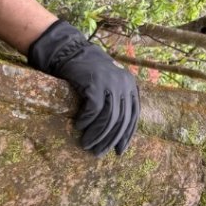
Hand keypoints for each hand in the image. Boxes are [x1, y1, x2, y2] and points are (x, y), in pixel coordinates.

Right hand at [27, 19, 138, 156]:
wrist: (72, 52)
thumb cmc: (89, 73)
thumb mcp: (109, 84)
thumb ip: (117, 102)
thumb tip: (116, 134)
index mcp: (130, 86)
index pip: (133, 116)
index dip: (126, 135)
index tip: (118, 151)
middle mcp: (124, 84)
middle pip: (120, 119)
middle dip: (109, 139)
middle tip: (97, 153)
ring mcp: (110, 82)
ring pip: (107, 117)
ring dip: (96, 134)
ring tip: (86, 144)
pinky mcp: (95, 82)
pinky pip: (93, 109)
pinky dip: (86, 121)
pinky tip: (78, 126)